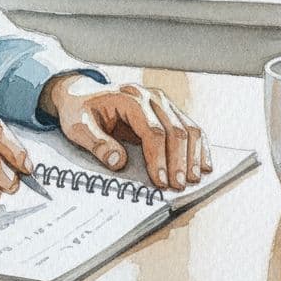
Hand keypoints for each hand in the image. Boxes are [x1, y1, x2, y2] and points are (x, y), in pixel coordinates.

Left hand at [40, 74, 212, 190]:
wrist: (81, 94)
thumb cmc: (79, 111)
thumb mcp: (78, 127)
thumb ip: (97, 143)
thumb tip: (118, 162)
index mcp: (129, 98)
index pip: (153, 131)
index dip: (158, 158)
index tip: (160, 182)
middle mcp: (150, 96)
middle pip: (175, 130)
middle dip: (179, 161)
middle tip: (178, 186)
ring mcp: (162, 101)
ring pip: (188, 127)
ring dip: (193, 156)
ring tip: (193, 179)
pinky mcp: (167, 109)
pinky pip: (189, 127)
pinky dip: (199, 147)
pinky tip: (203, 165)